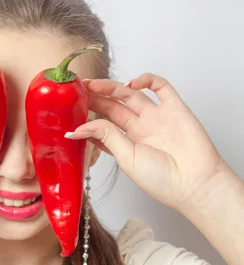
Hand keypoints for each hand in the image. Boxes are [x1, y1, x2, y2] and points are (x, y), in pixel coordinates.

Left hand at [66, 73, 224, 209]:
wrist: (195, 185)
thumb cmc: (163, 181)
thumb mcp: (125, 158)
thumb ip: (105, 136)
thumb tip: (78, 127)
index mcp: (127, 142)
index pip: (103, 123)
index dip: (87, 116)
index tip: (69, 111)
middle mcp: (141, 127)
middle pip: (113, 106)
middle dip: (94, 97)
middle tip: (77, 90)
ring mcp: (157, 117)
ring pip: (130, 94)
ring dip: (111, 86)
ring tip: (93, 84)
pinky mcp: (175, 108)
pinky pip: (161, 87)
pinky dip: (147, 80)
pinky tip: (132, 83)